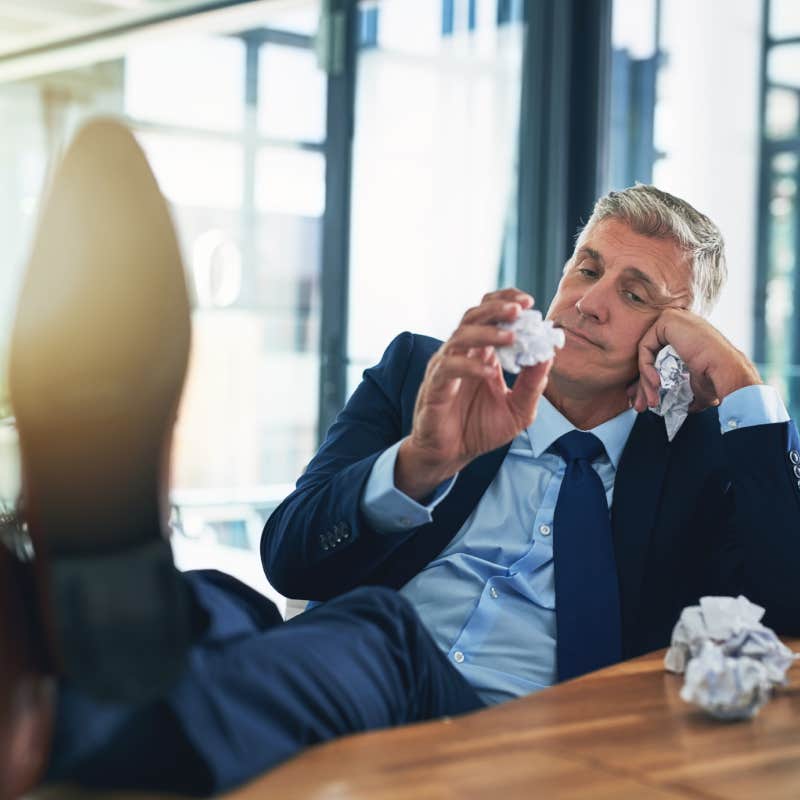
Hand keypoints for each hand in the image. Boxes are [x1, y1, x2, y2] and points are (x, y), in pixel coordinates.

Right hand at [396, 289, 552, 499]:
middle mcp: (462, 354)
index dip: (506, 302)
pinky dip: (470, 366)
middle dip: (497, 308)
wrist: (452, 455)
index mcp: (482, 353)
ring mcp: (446, 368)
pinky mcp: (435, 387)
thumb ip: (533, 384)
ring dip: (487, 332)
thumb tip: (549, 355)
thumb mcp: (519, 409)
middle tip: (520, 309)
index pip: (489, 314)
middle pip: (474, 316)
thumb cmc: (480, 429)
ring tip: (511, 336)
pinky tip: (490, 372)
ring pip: (461, 336)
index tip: (529, 302)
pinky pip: (449, 368)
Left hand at [630, 308, 760, 413]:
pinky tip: (656, 382)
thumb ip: (678, 389)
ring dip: (644, 381)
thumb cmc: (716, 380)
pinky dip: (646, 367)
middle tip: (640, 405)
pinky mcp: (667, 320)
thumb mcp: (693, 386)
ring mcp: (675, 319)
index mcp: (688, 337)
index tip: (646, 400)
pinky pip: (646, 347)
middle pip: (651, 356)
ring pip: (646, 354)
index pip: (659, 357)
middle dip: (642, 384)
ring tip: (650, 401)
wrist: (727, 372)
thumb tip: (667, 402)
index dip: (648, 380)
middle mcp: (681, 325)